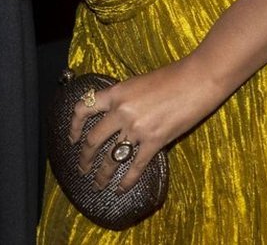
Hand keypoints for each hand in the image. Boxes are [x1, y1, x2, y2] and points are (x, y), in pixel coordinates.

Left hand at [70, 57, 219, 191]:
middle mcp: (121, 112)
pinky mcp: (154, 142)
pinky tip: (120, 189)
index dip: (74, 126)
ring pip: (112, 157)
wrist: (194, 82)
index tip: (72, 139)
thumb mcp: (135, 84)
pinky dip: (127, 180)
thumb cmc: (167, 78)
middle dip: (85, 157)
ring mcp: (137, 129)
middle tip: (81, 168)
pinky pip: (136, 166)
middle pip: (94, 139)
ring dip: (102, 174)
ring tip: (97, 184)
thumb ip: (121, 100)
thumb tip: (113, 115)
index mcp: (114, 94)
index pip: (83, 109)